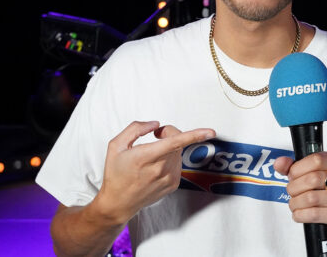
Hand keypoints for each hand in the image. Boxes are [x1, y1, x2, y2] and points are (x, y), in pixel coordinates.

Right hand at [94, 120, 215, 224]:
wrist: (118, 203)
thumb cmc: (116, 174)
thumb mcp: (116, 146)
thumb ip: (136, 129)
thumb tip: (156, 124)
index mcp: (145, 157)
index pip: (175, 142)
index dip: (195, 135)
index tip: (210, 132)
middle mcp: (160, 169)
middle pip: (177, 142)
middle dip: (170, 133)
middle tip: (157, 135)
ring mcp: (168, 179)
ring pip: (178, 153)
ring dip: (170, 148)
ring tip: (152, 156)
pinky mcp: (173, 185)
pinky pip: (177, 164)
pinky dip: (170, 160)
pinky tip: (155, 167)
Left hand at [274, 152, 326, 255]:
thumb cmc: (323, 191)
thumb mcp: (308, 173)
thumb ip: (291, 166)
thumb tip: (279, 163)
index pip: (316, 160)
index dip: (298, 168)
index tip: (292, 175)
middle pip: (313, 179)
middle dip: (294, 187)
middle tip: (292, 191)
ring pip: (312, 198)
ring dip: (295, 202)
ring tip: (294, 203)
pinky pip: (314, 214)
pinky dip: (300, 214)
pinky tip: (299, 213)